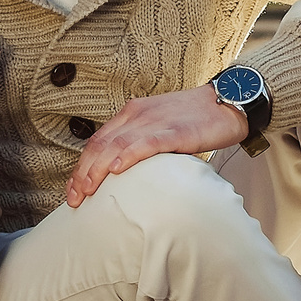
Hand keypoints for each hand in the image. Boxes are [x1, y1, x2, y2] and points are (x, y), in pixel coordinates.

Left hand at [64, 84, 249, 209]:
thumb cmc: (195, 120)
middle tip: (74, 199)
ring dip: (98, 169)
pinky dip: (128, 156)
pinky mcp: (175, 130)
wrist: (228, 101)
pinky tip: (116, 169)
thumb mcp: (159, 129)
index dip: (81, 166)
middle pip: (100, 145)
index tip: (73, 190)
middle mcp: (138, 115)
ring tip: (87, 190)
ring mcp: (156, 121)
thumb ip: (141, 145)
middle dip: (83, 173)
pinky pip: (147, 143)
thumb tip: (124, 174)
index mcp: (131, 114)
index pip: (97, 141)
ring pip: (117, 145)